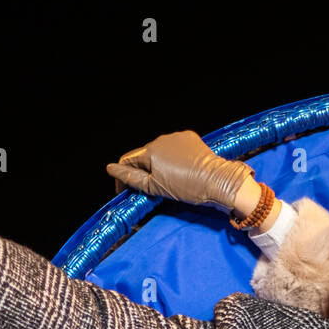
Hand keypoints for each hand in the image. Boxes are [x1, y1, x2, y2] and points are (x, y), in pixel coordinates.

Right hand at [106, 130, 252, 211]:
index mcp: (151, 151)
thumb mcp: (155, 188)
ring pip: (160, 152)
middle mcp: (162, 139)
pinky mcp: (190, 138)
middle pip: (145, 156)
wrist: (218, 181)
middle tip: (150, 191)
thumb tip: (111, 168)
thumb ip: (131, 177)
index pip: (128, 160)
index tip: (124, 191)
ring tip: (169, 181)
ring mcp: (177, 137)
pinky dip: (174, 158)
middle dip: (143, 171)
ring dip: (159, 165)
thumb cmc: (187, 187)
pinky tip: (181, 170)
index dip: (122, 177)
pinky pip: (175, 148)